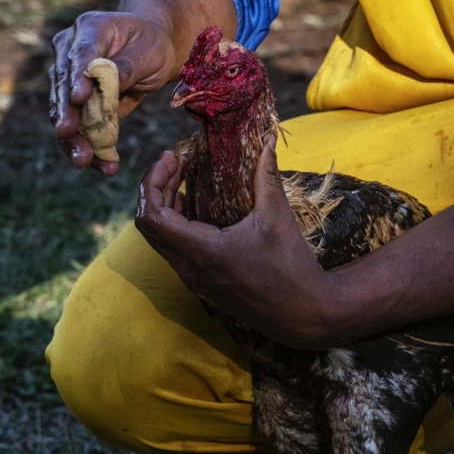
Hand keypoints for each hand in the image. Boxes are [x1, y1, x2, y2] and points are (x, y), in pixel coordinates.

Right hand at [49, 11, 175, 175]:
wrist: (151, 50)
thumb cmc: (152, 45)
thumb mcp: (149, 53)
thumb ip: (127, 67)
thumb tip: (107, 85)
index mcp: (90, 28)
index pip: (80, 54)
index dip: (78, 78)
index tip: (78, 99)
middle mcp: (70, 50)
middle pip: (63, 85)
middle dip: (67, 114)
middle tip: (69, 136)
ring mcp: (68, 76)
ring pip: (64, 110)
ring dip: (73, 138)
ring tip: (84, 161)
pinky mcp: (75, 101)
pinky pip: (77, 125)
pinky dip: (87, 145)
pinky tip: (100, 165)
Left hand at [135, 141, 339, 348]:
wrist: (304, 314)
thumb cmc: (292, 267)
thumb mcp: (278, 217)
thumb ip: (267, 175)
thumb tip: (267, 139)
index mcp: (202, 251)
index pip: (151, 215)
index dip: (153, 182)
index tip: (172, 158)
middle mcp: (190, 269)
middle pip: (148, 226)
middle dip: (156, 189)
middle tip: (176, 163)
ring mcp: (195, 280)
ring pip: (159, 241)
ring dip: (163, 208)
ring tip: (182, 181)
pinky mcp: (204, 285)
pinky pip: (174, 252)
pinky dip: (175, 226)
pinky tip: (196, 210)